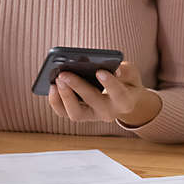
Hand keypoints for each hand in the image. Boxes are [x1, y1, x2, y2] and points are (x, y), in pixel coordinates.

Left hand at [47, 60, 161, 126]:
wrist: (122, 98)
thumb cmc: (125, 81)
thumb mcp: (130, 73)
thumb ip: (123, 70)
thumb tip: (108, 67)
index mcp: (125, 101)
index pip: (119, 95)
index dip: (110, 84)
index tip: (100, 71)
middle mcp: (108, 112)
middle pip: (93, 102)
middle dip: (78, 87)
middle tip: (64, 73)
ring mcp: (92, 116)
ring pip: (76, 113)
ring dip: (64, 96)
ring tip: (57, 79)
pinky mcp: (79, 115)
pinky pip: (64, 112)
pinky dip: (56, 100)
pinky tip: (52, 85)